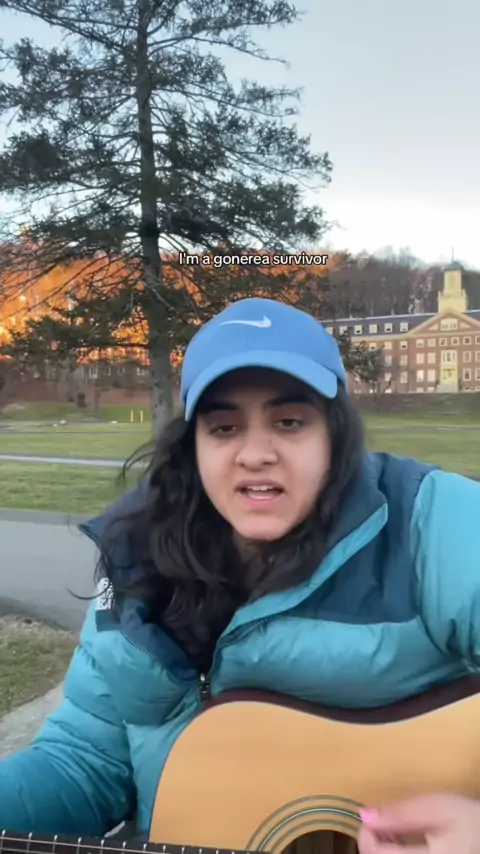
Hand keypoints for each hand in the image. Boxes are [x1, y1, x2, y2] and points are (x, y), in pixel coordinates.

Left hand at [357, 793, 479, 851]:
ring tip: (390, 833)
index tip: (369, 816)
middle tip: (380, 823)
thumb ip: (400, 813)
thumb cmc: (469, 820)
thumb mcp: (436, 808)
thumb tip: (364, 815)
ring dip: (382, 852)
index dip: (365, 834)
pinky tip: (401, 846)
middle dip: (373, 844)